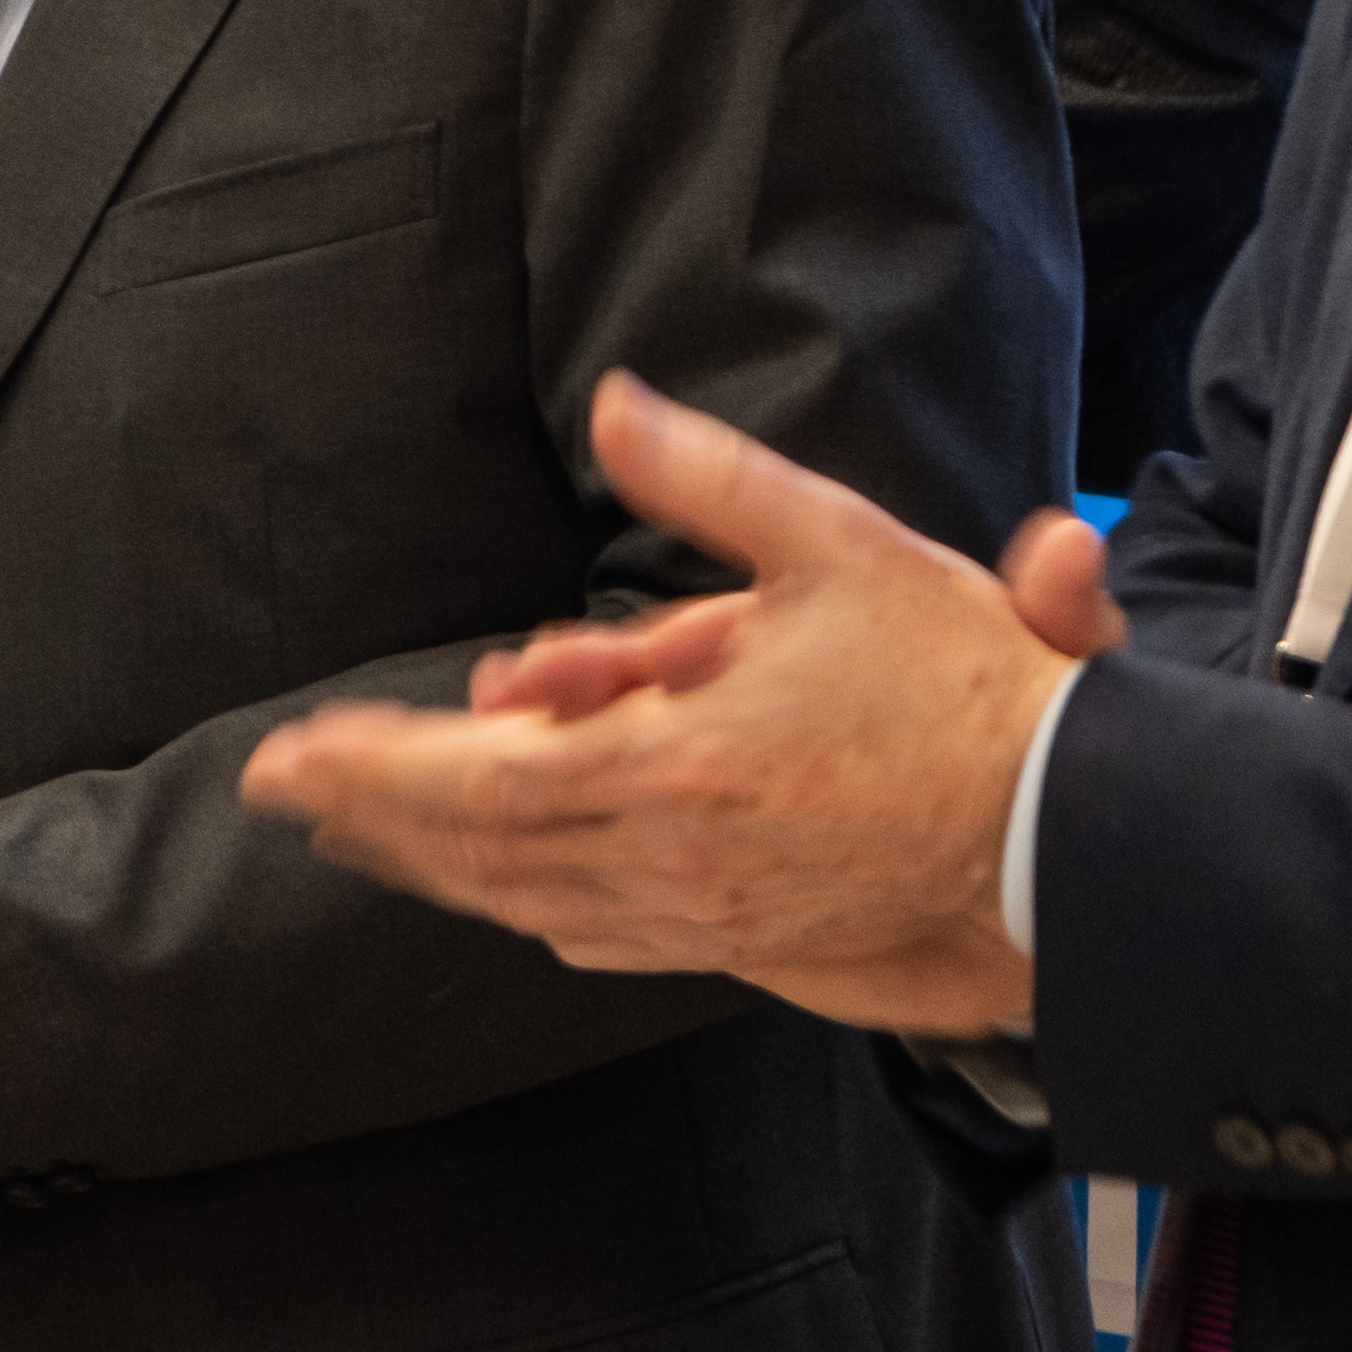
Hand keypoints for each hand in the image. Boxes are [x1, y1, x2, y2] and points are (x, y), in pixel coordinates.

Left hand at [237, 375, 1067, 1035]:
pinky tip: (504, 891)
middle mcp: (672, 860)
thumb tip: (614, 405)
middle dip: (376, 817)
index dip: (371, 771)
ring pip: (532, 901)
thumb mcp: (834, 547)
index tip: (286, 760)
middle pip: (480, 849)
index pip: (475, 780)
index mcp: (674, 766)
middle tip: (294, 790)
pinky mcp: (745, 946)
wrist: (1064, 833)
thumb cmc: (958, 687)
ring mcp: (706, 917)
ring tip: (367, 832)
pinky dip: (529, 905)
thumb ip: (707, 480)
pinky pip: (602, 935)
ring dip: (440, 866)